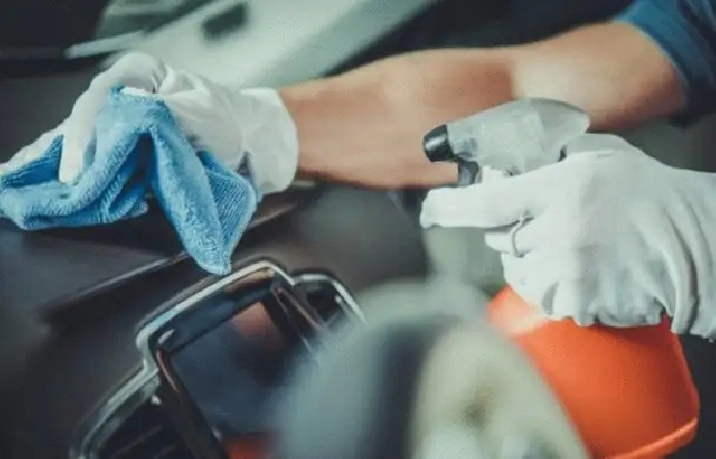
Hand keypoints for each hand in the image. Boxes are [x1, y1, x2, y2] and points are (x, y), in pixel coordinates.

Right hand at [60, 52, 298, 193]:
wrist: (256, 148)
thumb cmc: (232, 122)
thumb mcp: (198, 114)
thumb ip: (158, 116)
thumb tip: (120, 129)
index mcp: (138, 75)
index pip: (98, 100)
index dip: (83, 135)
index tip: (80, 168)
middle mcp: (126, 99)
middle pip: (88, 126)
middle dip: (72, 157)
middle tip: (58, 186)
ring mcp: (128, 130)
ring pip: (92, 150)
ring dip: (79, 174)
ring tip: (57, 196)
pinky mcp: (134, 157)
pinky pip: (107, 170)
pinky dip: (95, 185)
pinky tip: (77, 199)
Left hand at [420, 133, 715, 338]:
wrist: (695, 242)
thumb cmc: (649, 195)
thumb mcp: (602, 156)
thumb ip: (554, 156)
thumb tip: (511, 164)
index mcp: (560, 187)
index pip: (488, 201)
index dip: (452, 207)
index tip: (431, 208)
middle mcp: (559, 228)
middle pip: (503, 240)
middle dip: (515, 234)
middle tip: (550, 226)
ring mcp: (567, 268)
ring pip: (519, 272)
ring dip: (533, 265)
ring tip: (573, 251)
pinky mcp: (577, 301)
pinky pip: (543, 298)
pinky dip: (554, 289)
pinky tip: (585, 273)